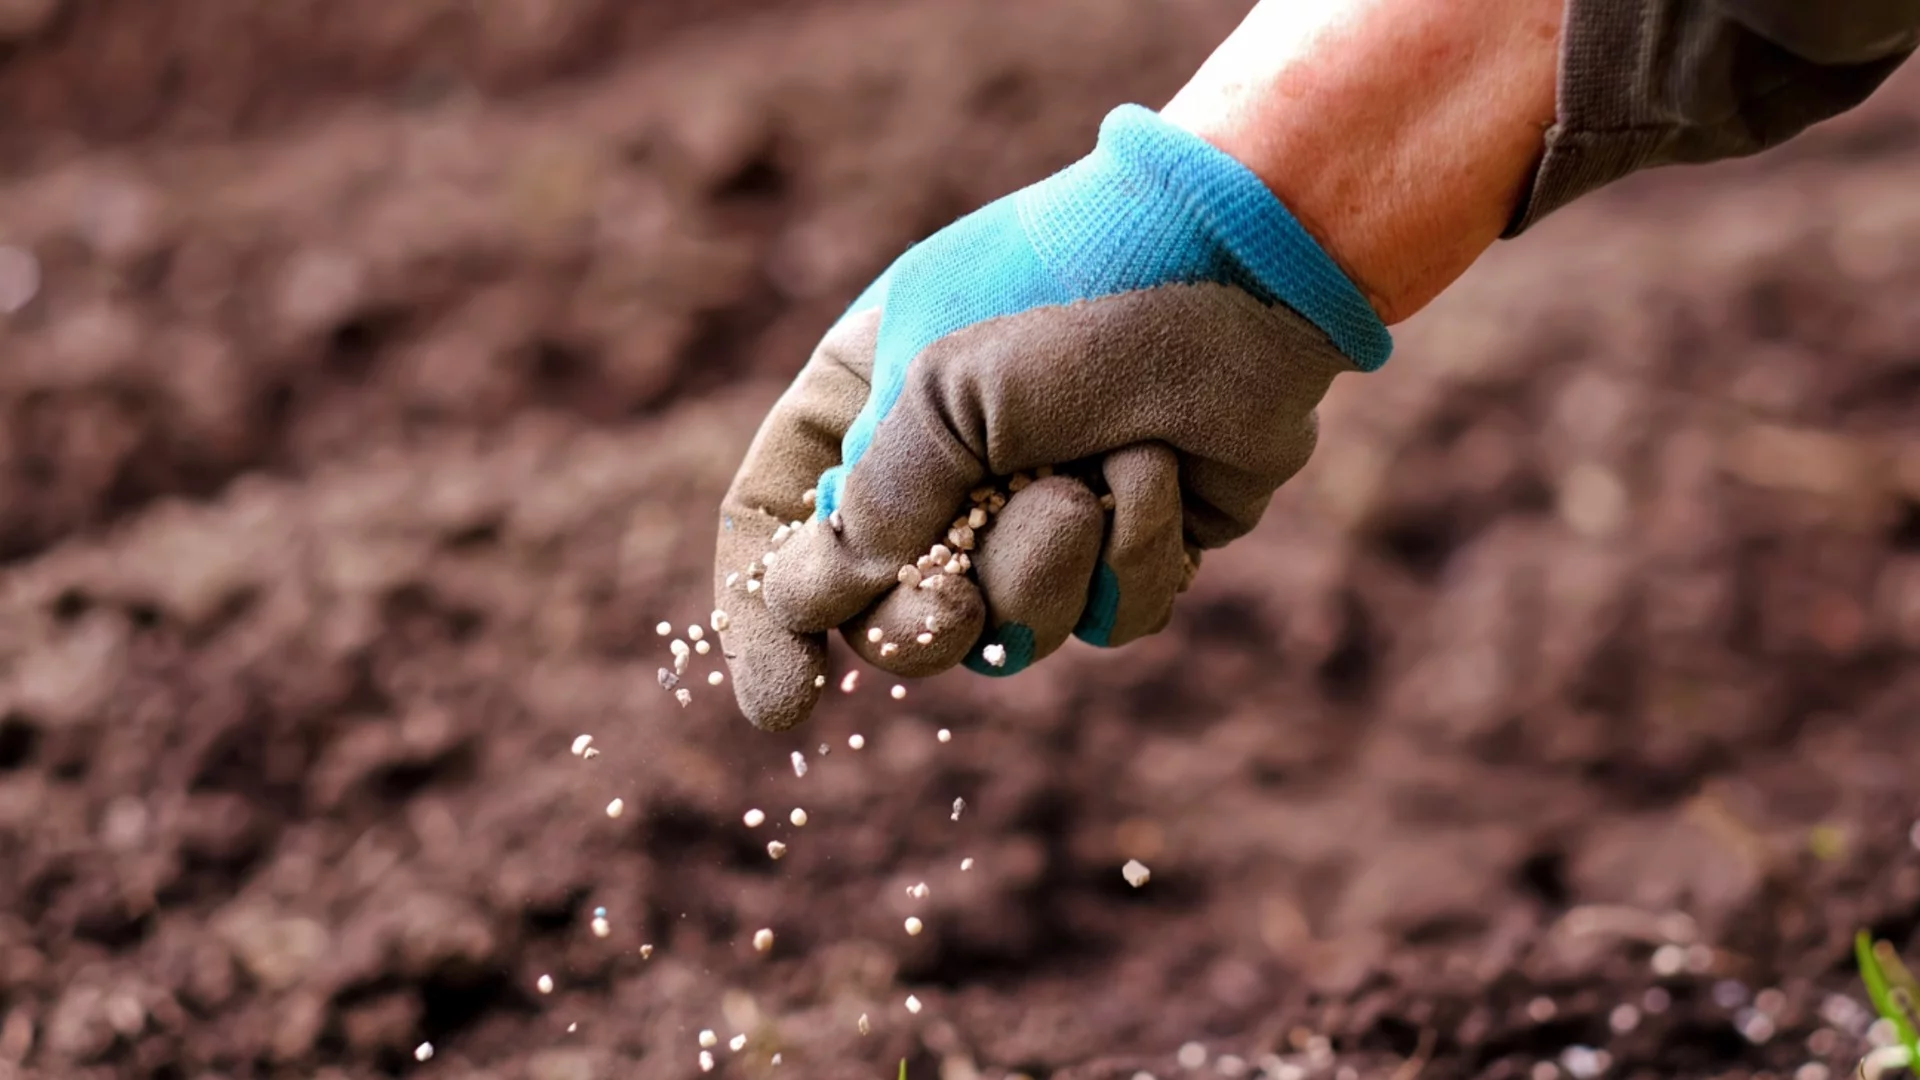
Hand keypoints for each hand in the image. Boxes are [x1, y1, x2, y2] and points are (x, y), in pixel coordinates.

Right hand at [712, 104, 1390, 730]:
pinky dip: (1134, 557)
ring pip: (1008, 633)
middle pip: (885, 615)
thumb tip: (828, 602)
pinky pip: (1109, 621)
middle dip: (920, 628)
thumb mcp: (938, 383)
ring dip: (1044, 569)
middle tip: (951, 612)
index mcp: (864, 405)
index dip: (766, 621)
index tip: (788, 705)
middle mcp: (943, 469)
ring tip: (1086, 480)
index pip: (774, 528)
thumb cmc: (1073, 292)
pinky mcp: (1132, 544)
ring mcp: (1039, 513)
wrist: (1245, 261)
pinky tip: (1159, 472)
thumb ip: (876, 502)